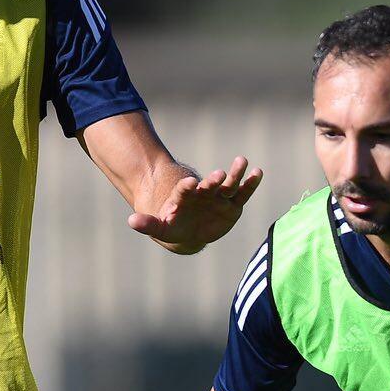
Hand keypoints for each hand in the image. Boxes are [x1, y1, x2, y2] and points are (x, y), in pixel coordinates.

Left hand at [127, 157, 262, 254]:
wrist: (188, 229)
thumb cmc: (173, 226)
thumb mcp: (160, 228)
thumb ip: (148, 224)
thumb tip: (131, 222)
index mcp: (184, 198)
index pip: (185, 190)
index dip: (187, 186)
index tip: (190, 182)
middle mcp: (203, 194)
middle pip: (209, 185)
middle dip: (213, 180)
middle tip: (218, 174)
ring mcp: (218, 198)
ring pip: (228, 184)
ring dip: (235, 174)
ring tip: (242, 161)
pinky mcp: (232, 205)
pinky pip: (243, 194)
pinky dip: (250, 184)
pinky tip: (258, 172)